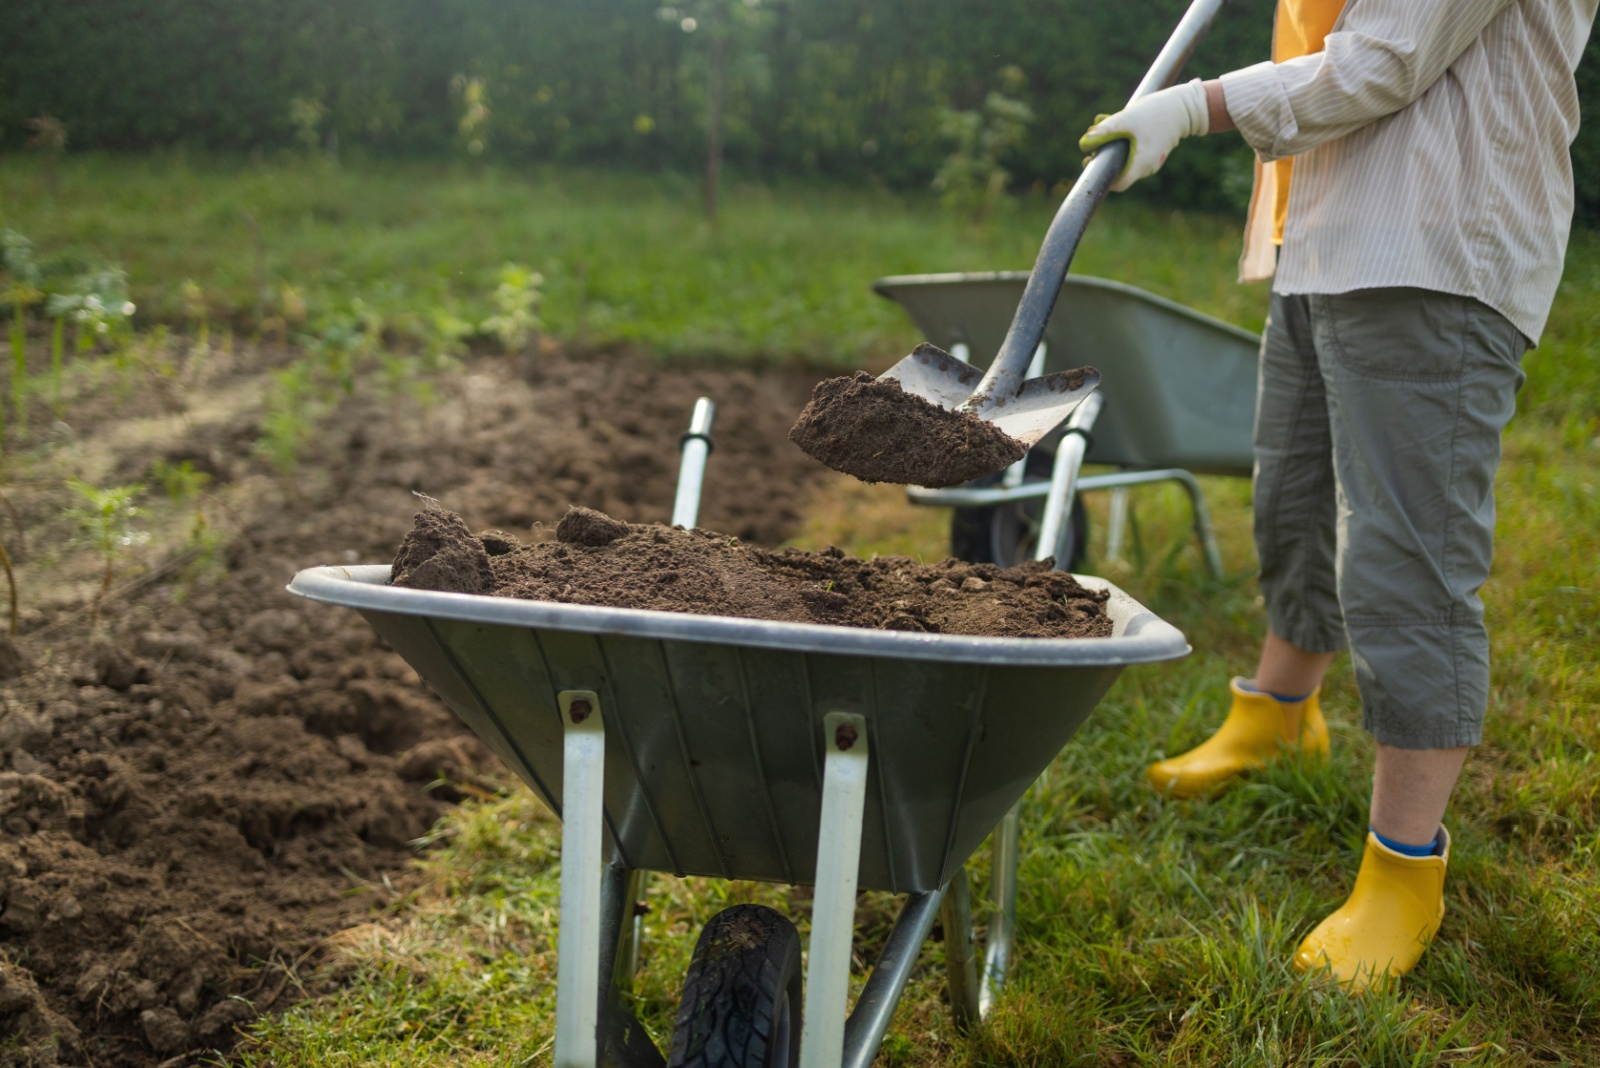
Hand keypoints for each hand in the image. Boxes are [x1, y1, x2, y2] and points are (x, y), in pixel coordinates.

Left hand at [1078, 79, 1208, 191]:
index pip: (1116, 184)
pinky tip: (1116, 121)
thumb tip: (1083, 144)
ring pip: (1124, 157)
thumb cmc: (1158, 112)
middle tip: (1093, 136)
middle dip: (1102, 153)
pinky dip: (1122, 138)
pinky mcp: (1152, 151)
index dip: (1101, 176)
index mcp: (1140, 164)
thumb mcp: (1127, 119)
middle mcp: (1146, 167)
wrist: (1186, 106)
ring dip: (1111, 142)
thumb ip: (1105, 131)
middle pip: (1118, 169)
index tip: (1090, 161)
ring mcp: (1151, 160)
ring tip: (1101, 122)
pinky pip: (1133, 150)